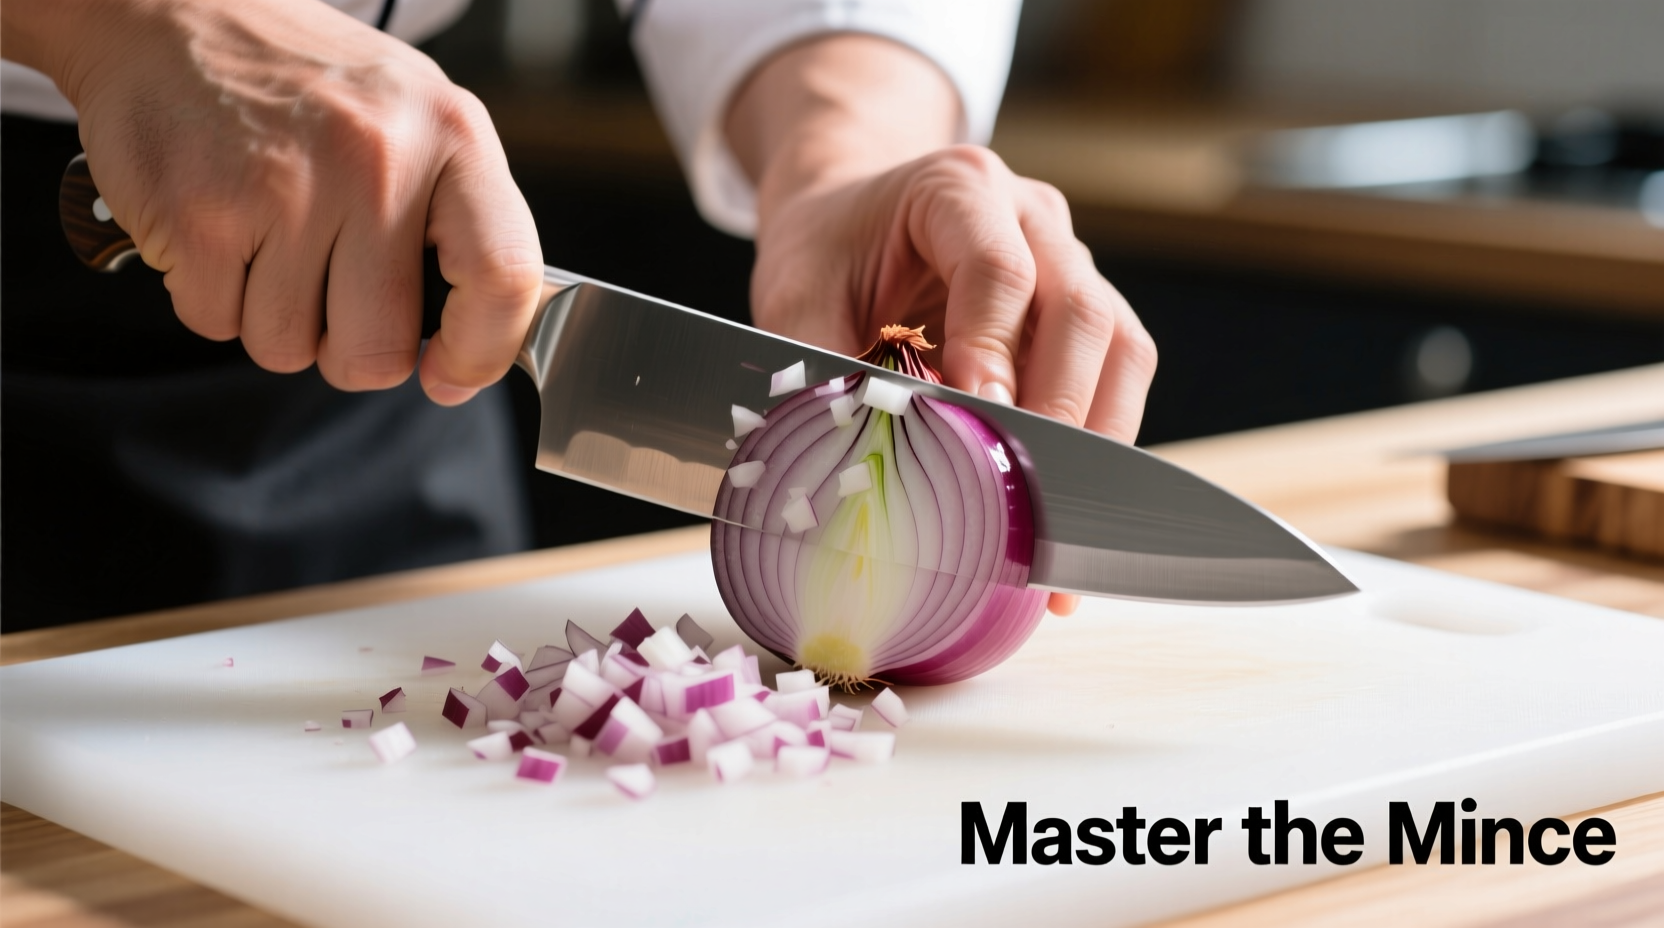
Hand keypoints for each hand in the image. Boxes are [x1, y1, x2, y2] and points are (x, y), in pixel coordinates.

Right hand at [3, 0, 542, 403]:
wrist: (167, 13)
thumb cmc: (306, 85)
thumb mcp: (417, 121)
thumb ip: (461, 224)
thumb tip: (472, 352)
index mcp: (452, 136)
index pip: (505, 275)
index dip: (482, 352)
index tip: (451, 374)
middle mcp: (377, 160)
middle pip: (380, 348)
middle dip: (349, 349)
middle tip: (329, 291)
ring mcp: (287, 189)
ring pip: (291, 348)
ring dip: (274, 319)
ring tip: (268, 238)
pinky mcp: (202, 215)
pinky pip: (218, 325)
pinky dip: (212, 297)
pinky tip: (219, 228)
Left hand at [749, 147, 1156, 443]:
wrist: (848, 221)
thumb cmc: (826, 252)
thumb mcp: (794, 298)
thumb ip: (820, 368)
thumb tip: (849, 460)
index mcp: (957, 189)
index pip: (1000, 269)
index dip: (993, 348)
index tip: (978, 413)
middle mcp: (1031, 217)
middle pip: (1081, 308)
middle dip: (1060, 404)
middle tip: (1026, 477)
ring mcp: (1068, 261)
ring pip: (1119, 342)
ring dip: (1097, 426)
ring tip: (1053, 497)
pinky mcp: (1083, 311)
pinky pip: (1118, 370)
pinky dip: (1098, 427)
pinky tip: (1057, 480)